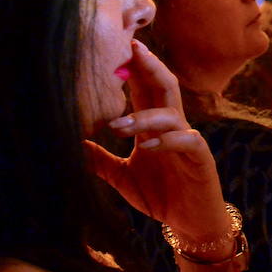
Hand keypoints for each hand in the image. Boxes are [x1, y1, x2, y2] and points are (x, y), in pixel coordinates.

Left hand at [85, 41, 230, 245]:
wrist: (191, 223)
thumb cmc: (160, 196)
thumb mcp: (122, 176)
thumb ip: (100, 159)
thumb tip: (70, 142)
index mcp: (153, 126)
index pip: (144, 88)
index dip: (132, 68)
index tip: (110, 49)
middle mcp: (172, 126)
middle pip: (164, 86)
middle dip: (148, 66)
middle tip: (129, 48)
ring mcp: (188, 140)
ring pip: (171, 113)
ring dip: (144, 116)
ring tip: (119, 127)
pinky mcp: (201, 159)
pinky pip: (188, 140)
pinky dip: (168, 140)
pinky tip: (149, 145)